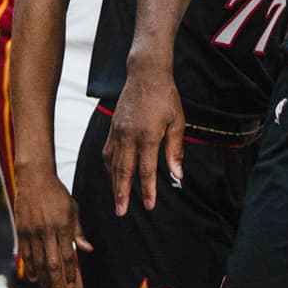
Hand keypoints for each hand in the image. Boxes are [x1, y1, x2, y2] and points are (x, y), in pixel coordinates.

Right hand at [11, 168, 90, 287]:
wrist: (34, 178)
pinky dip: (29, 267)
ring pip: (37, 262)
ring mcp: (32, 232)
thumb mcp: (73, 209)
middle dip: (56, 283)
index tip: (72, 286)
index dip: (70, 273)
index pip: (67, 255)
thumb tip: (88, 250)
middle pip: (51, 264)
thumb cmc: (57, 193)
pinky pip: (25, 253)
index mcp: (62, 226)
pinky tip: (34, 278)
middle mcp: (46, 231)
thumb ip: (78, 231)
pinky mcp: (21, 230)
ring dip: (43, 280)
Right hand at [104, 65, 184, 213]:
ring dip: (114, 183)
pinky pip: (108, 151)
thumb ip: (175, 150)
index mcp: (148, 136)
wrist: (146, 75)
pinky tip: (112, 175)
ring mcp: (118, 131)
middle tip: (121, 212)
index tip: (149, 205)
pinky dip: (109, 166)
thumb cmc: (165, 97)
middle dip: (122, 194)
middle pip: (124, 171)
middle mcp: (129, 136)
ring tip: (116, 200)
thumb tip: (179, 175)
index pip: (146, 170)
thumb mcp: (177, 122)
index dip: (148, 190)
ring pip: (113, 163)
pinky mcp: (113, 127)